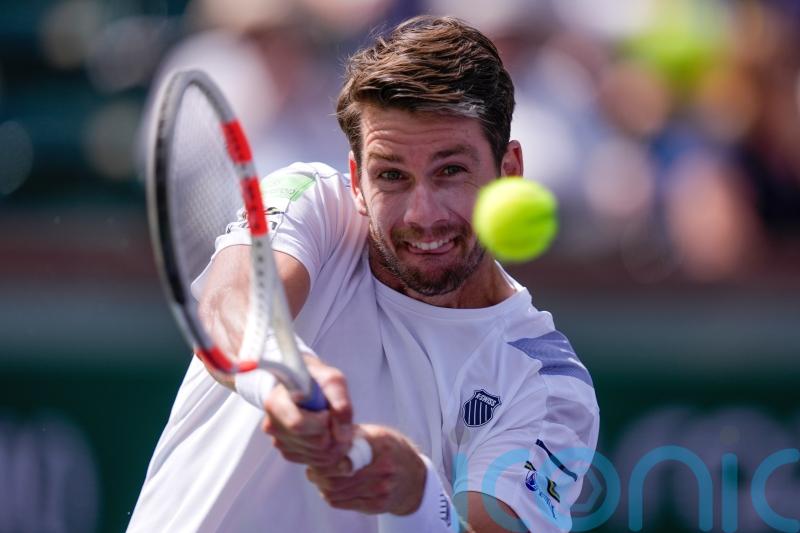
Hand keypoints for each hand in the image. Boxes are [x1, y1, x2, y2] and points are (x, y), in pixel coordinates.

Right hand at [262, 356, 353, 468]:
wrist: (307, 385)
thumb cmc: (317, 380)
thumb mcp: (333, 381)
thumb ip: (341, 404)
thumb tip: (341, 436)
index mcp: (276, 403)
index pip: (298, 424)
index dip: (321, 423)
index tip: (327, 412)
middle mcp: (272, 424)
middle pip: (312, 443)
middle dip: (333, 436)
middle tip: (339, 422)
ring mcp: (278, 440)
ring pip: (315, 455)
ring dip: (333, 445)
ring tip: (336, 427)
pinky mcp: (287, 451)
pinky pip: (313, 461)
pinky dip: (327, 453)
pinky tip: (327, 435)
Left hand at [306, 425, 426, 514]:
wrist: (414, 478)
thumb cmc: (391, 450)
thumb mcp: (376, 434)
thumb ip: (352, 434)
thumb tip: (324, 434)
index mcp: (381, 445)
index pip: (342, 455)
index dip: (323, 457)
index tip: (317, 454)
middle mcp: (383, 469)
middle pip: (335, 478)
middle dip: (318, 473)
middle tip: (313, 468)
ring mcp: (381, 490)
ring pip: (335, 492)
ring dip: (322, 485)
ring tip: (321, 476)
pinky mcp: (377, 506)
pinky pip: (341, 503)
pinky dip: (331, 495)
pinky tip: (332, 487)